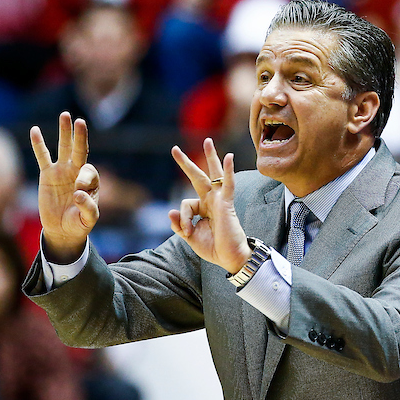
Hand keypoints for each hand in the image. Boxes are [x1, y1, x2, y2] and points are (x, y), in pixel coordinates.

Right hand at [30, 113, 100, 263]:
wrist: (63, 230)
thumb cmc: (78, 223)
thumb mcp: (88, 219)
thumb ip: (88, 207)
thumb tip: (77, 192)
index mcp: (91, 180)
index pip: (88, 171)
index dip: (83, 179)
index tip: (77, 194)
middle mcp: (78, 171)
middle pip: (80, 149)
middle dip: (80, 136)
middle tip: (80, 121)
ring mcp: (62, 171)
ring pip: (64, 148)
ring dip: (64, 132)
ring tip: (65, 115)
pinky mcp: (47, 175)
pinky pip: (42, 157)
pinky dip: (38, 144)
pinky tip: (34, 130)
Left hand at [169, 139, 249, 273]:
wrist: (229, 258)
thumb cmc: (213, 247)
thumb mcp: (189, 236)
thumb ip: (179, 224)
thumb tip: (170, 212)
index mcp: (202, 208)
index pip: (186, 203)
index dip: (183, 218)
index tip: (187, 232)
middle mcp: (211, 201)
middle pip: (198, 177)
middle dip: (186, 163)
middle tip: (174, 149)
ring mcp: (220, 200)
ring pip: (214, 175)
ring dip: (210, 157)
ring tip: (207, 141)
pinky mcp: (227, 204)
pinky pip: (229, 185)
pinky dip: (229, 171)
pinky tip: (229, 157)